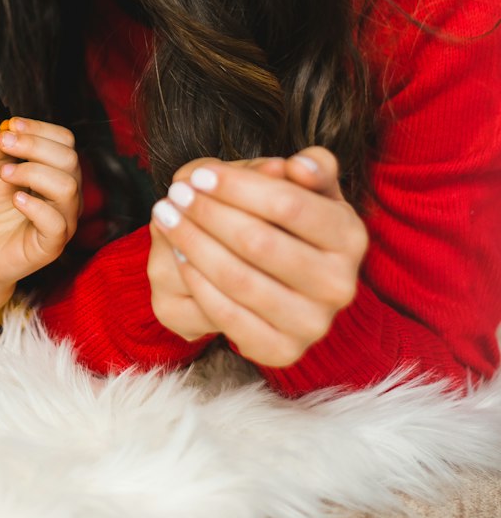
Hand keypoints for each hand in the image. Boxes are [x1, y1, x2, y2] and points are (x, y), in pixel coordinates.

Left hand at [0, 117, 81, 299]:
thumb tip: (0, 123)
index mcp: (58, 172)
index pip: (65, 141)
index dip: (40, 129)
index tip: (11, 125)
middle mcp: (68, 194)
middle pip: (69, 158)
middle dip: (34, 145)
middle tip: (5, 144)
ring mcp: (64, 220)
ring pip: (67, 186)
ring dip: (32, 172)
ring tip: (6, 175)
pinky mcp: (53, 245)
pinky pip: (56, 221)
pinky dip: (34, 205)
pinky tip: (15, 200)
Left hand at [147, 148, 367, 367]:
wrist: (292, 280)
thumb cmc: (296, 222)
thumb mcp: (311, 189)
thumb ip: (312, 167)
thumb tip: (297, 166)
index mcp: (351, 238)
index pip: (288, 205)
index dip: (237, 187)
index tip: (198, 175)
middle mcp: (339, 286)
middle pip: (258, 242)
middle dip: (207, 213)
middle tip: (175, 194)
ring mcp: (313, 324)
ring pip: (238, 279)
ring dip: (193, 244)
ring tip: (166, 217)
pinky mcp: (283, 351)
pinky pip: (227, 316)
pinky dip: (197, 282)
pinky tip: (178, 254)